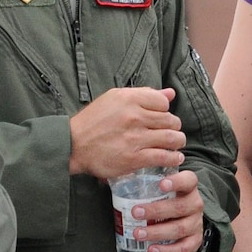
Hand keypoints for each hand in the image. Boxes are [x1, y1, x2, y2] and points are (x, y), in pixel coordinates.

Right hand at [69, 87, 184, 181]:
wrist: (73, 144)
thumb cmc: (93, 121)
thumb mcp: (114, 99)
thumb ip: (143, 95)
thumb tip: (170, 93)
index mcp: (129, 99)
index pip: (163, 102)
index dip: (165, 110)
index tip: (160, 118)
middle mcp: (134, 117)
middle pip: (171, 120)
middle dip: (174, 127)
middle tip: (170, 132)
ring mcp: (135, 138)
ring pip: (171, 138)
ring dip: (178, 142)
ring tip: (176, 145)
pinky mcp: (134, 158)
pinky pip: (163, 157)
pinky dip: (173, 158)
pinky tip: (175, 158)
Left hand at [115, 169, 205, 251]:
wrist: (183, 216)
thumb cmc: (165, 199)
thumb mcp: (158, 187)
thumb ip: (143, 182)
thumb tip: (108, 178)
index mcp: (188, 188)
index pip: (189, 180)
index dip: (177, 182)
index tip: (161, 184)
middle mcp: (195, 204)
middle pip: (180, 207)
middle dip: (156, 210)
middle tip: (135, 212)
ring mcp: (196, 223)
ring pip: (180, 228)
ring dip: (157, 232)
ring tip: (138, 233)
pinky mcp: (195, 240)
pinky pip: (184, 248)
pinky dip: (167, 251)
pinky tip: (151, 249)